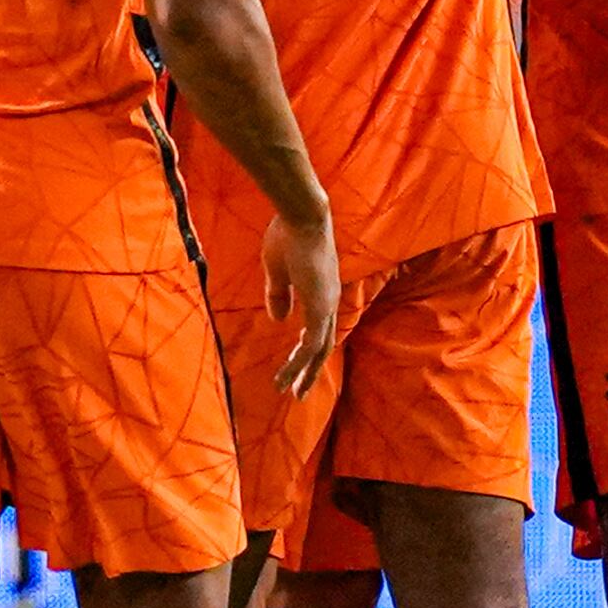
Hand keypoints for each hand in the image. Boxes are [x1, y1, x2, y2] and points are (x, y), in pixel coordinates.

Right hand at [260, 213, 342, 396]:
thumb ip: (279, 295)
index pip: (318, 329)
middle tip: (297, 393)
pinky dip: (299, 362)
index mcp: (322, 292)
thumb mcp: (277, 270)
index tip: (293, 368)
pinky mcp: (320, 305)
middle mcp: (330, 301)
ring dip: (303, 372)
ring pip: (319, 349)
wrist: (301, 214)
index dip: (306, 351)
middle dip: (309, 371)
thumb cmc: (288, 234)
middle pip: (324, 346)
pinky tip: (287, 374)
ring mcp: (328, 304)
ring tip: (291, 392)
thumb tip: (280, 320)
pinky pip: (311, 343)